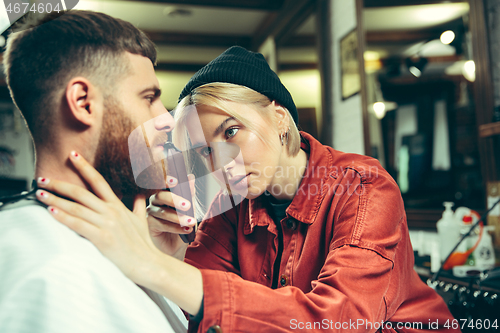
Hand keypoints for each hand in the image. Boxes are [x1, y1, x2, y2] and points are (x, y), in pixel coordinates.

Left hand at [35, 151, 172, 283]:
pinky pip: (78, 225)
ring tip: (40, 193)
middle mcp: (110, 211)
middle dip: (59, 184)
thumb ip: (137, 205)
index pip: (98, 180)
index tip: (72, 155)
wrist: (148, 263)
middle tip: (41, 178)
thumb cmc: (143, 244)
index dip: (84, 167)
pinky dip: (63, 217)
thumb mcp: (141, 220)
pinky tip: (51, 212)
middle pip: (81, 192)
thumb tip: (140, 194)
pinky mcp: (102, 238)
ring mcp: (106, 224)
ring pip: (76, 207)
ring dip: (55, 200)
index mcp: (117, 206)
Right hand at [146, 174, 196, 258]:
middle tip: (188, 205)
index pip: (164, 185)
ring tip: (191, 222)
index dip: (167, 181)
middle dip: (175, 200)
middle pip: (160, 196)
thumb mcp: (188, 210)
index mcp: (164, 194)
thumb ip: (189, 195)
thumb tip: (190, 177)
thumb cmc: (180, 227)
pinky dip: (176, 228)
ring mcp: (150, 213)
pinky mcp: (148, 226)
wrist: (175, 248)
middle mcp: (155, 201)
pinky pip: (162, 225)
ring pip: (163, 212)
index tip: (175, 181)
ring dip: (179, 217)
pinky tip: (186, 230)